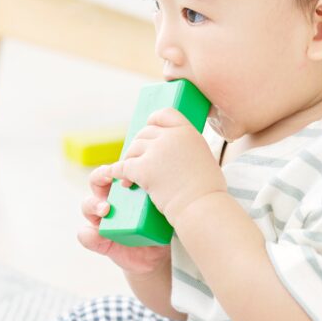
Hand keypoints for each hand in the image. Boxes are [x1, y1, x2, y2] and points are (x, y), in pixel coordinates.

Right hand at [77, 163, 170, 274]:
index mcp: (124, 188)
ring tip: (106, 210)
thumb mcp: (162, 210)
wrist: (154, 256)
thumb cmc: (158, 227)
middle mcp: (110, 199)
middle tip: (109, 178)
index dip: (116, 165)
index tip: (124, 166)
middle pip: (96, 181)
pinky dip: (89, 235)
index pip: (116, 170)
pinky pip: (86, 235)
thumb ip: (161, 199)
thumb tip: (165, 188)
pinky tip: (99, 237)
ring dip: (94, 204)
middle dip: (100, 177)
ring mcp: (102, 219)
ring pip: (88, 205)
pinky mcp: (98, 240)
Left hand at [108, 107, 225, 225]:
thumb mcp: (204, 157)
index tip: (148, 130)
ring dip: (130, 161)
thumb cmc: (206, 190)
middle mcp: (171, 136)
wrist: (201, 206)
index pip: (164, 114)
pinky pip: (123, 166)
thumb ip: (187, 148)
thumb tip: (175, 153)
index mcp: (188, 131)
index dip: (153, 121)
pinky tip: (115, 177)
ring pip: (133, 149)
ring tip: (131, 177)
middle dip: (140, 147)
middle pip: (145, 133)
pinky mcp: (143, 168)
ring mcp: (156, 151)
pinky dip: (117, 172)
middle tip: (138, 161)